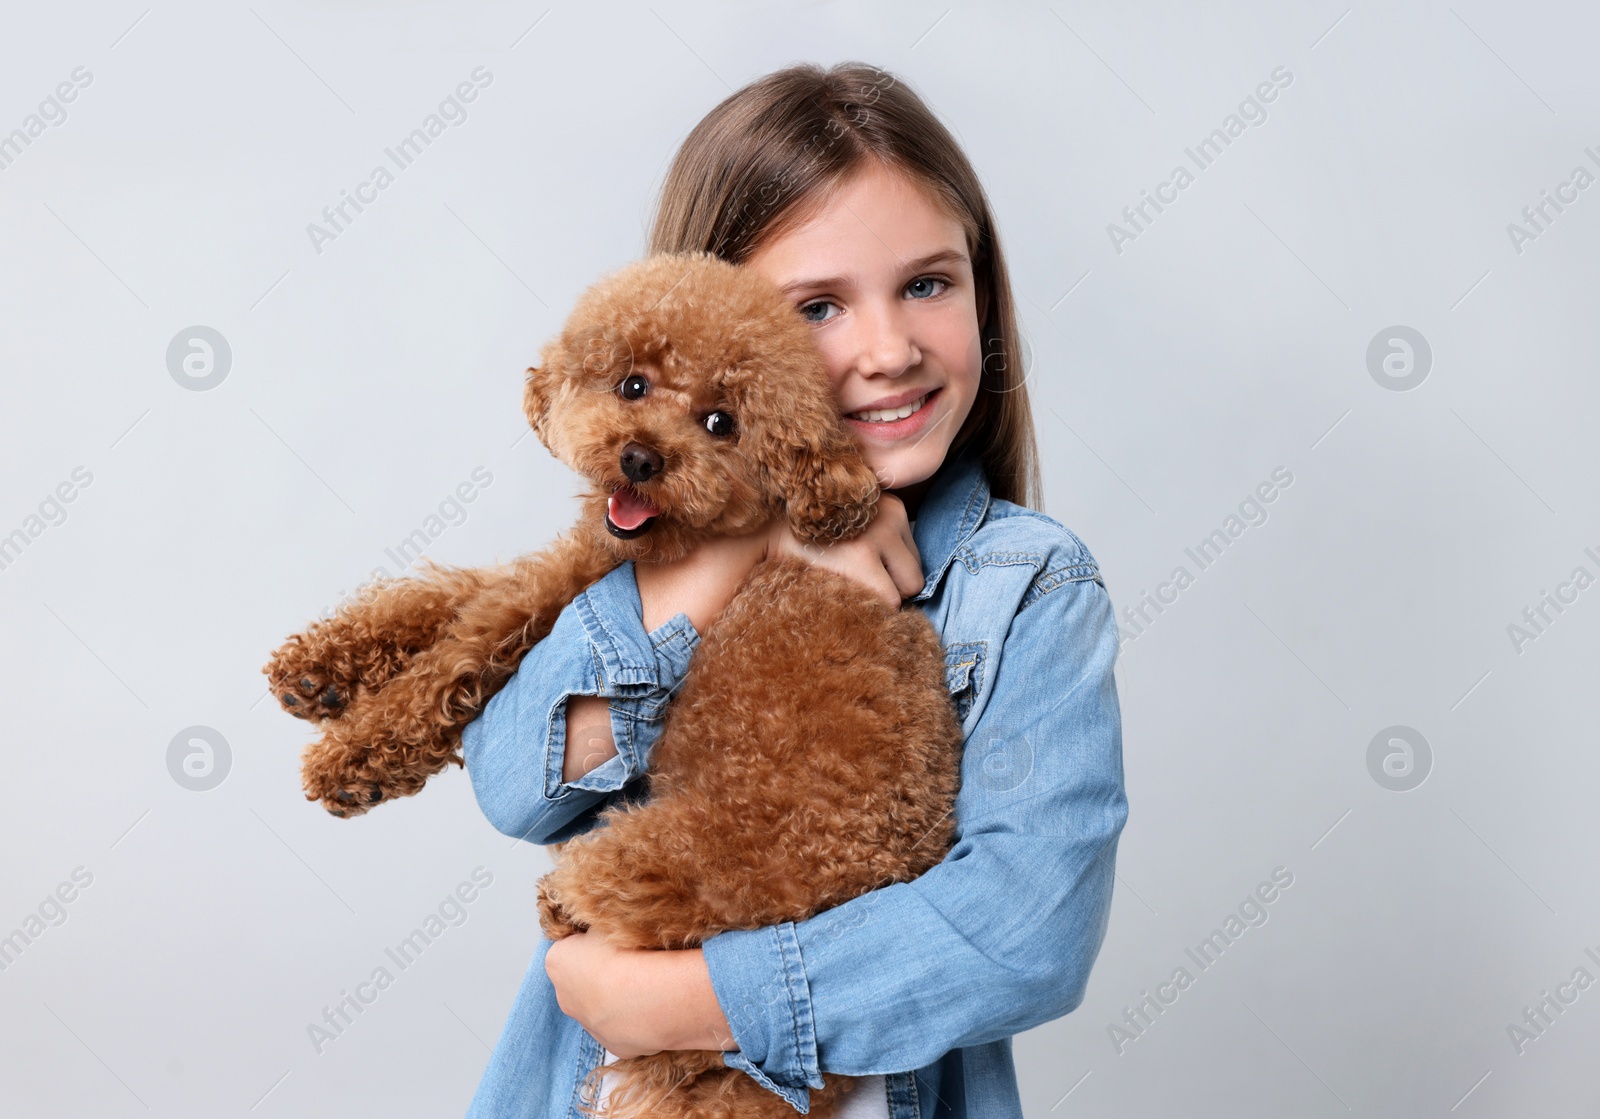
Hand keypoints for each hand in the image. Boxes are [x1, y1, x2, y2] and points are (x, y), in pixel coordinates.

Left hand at [544, 932, 735, 1055]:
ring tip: (645, 985)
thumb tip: (600, 928)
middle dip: (600, 974)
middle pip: (581, 981)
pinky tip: (651, 1007)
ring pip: (601, 1007)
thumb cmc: (629, 952)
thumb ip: (598, 925)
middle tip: (629, 963)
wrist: (652, 995)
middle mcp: (564, 997)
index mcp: (557, 961)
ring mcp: (588, 1025)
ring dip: (617, 998)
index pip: (569, 947)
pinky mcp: (613, 1045)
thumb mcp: (609, 919)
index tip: (613, 940)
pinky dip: (634, 1019)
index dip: (591, 942)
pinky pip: (622, 1027)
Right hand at [767, 493, 922, 606]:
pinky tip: (843, 599)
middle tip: (856, 589)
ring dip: (881, 599)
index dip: (889, 575)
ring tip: (848, 592)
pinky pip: (888, 601)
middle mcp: (890, 514)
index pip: (912, 556)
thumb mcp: (850, 525)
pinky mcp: (861, 557)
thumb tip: (912, 583)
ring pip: (906, 589)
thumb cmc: (808, 537)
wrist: (764, 531)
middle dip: (891, 588)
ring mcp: (877, 534)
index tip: (862, 578)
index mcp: (890, 505)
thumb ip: (879, 541)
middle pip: (914, 574)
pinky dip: (871, 610)